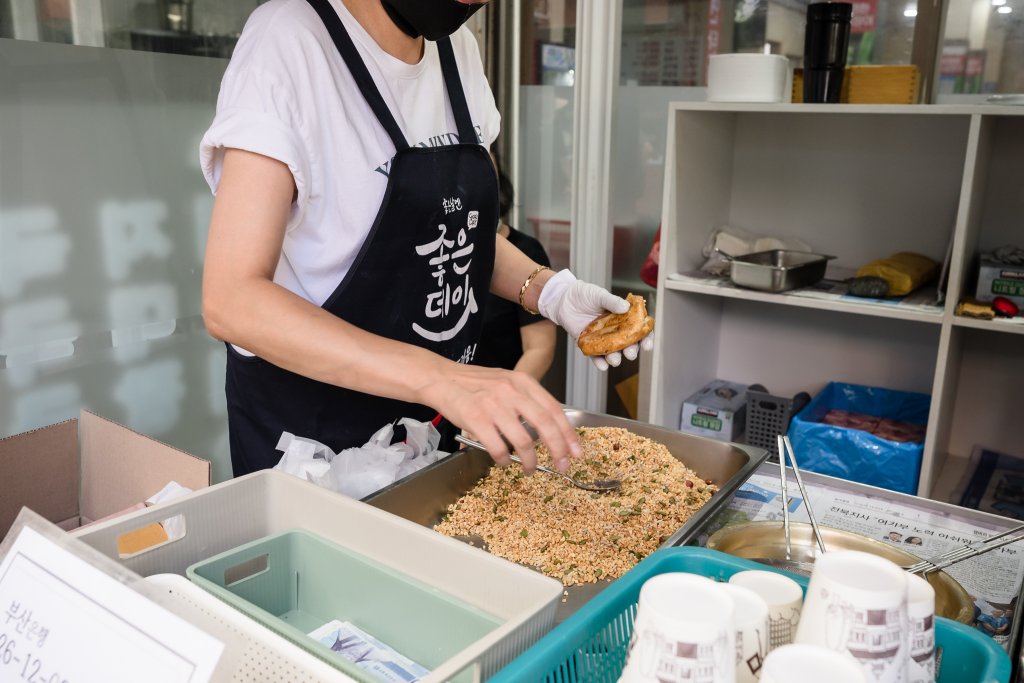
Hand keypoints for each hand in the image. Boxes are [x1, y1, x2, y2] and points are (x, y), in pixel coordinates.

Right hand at [423, 364, 580, 473]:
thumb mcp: (507, 381)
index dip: (568, 433)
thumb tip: (548, 427)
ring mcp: (494, 406)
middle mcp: (511, 392)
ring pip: (523, 441)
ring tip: (530, 469)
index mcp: (522, 382)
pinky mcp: (477, 420)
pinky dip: (505, 459)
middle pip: (545, 425)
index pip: (554, 409)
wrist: (441, 379)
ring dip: (530, 461)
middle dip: (558, 450)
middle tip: (562, 466)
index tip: (576, 451)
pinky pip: (498, 448)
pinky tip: (504, 461)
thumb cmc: (474, 383)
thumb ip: (527, 400)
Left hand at [537, 270, 654, 369]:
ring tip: (615, 360)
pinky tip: (603, 365)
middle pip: (628, 344)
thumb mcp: (598, 295)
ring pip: (613, 352)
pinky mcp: (588, 344)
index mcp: (622, 317)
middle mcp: (614, 330)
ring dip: (616, 358)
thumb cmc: (583, 294)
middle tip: (631, 353)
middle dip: (632, 350)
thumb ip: (611, 301)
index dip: (646, 337)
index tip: (648, 344)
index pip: (638, 328)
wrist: (563, 298)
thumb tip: (626, 307)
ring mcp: (602, 338)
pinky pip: (595, 356)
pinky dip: (599, 362)